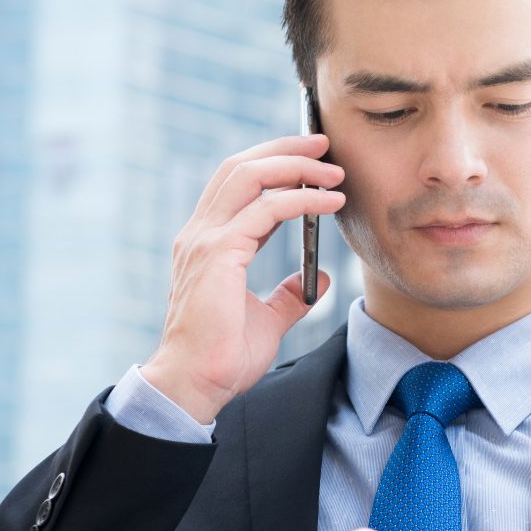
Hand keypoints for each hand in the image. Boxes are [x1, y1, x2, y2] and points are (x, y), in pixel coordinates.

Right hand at [143, 132, 346, 424]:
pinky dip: (301, 199)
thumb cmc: (222, 358)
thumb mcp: (266, 320)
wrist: (196, 386)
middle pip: (241, 167)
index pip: (239, 185)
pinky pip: (266, 210)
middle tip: (324, 144)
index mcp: (208, 243)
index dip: (275, 165)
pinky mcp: (218, 254)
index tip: (313, 160)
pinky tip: (331, 202)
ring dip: (295, 165)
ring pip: (250, 176)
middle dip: (285, 149)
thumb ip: (289, 296)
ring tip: (333, 170)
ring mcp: (206, 240)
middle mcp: (201, 234)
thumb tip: (321, 278)